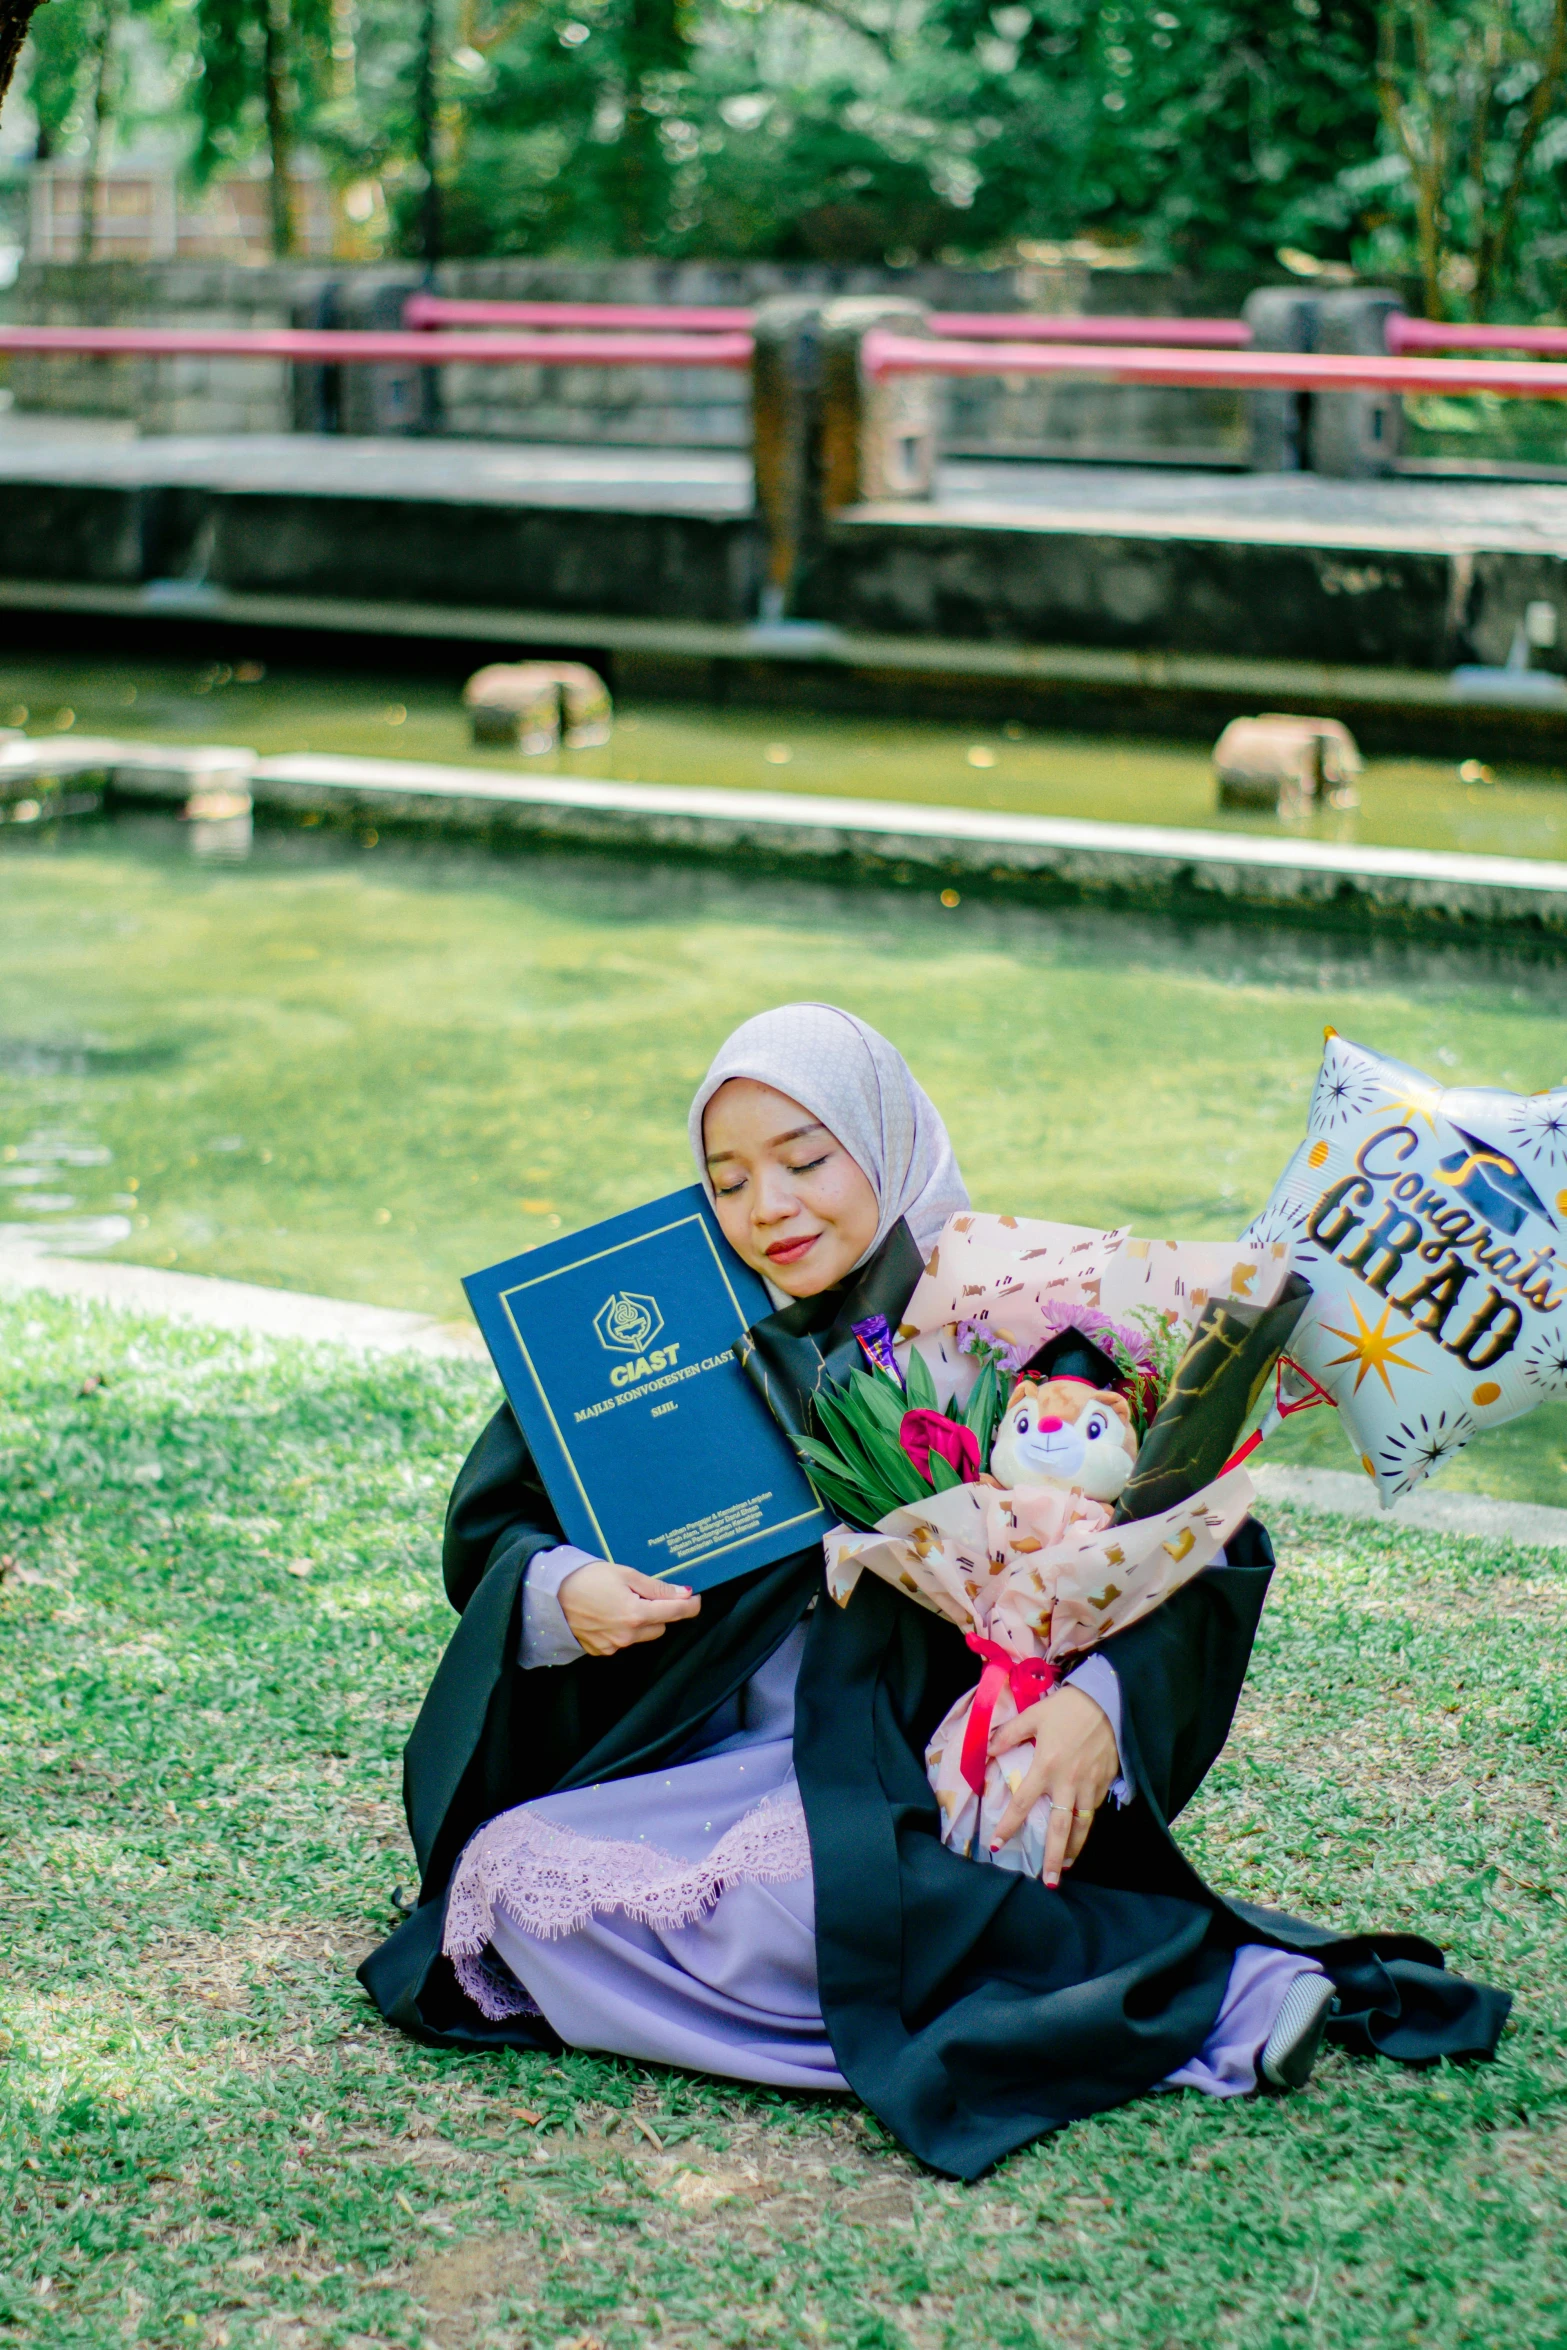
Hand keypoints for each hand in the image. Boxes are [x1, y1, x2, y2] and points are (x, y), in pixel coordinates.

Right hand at [558, 1559, 700, 1656]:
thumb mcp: (625, 1574)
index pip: (676, 1612)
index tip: (695, 1598)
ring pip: (642, 1635)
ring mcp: (614, 1646)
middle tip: (643, 1594)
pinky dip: (622, 1630)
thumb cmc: (588, 1578)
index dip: (691, 1604)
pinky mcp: (602, 1651)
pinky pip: (623, 1641)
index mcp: (637, 1613)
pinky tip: (607, 1614)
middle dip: (659, 1612)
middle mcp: (628, 1635)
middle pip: (660, 1626)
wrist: (551, 1595)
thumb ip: (656, 1587)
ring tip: (620, 1602)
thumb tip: (684, 1594)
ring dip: (641, 1622)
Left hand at [989, 1683, 1117, 1888]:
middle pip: (1060, 1830)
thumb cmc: (1067, 1708)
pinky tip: (1081, 1833)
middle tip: (1048, 1882)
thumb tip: (985, 1749)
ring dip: (1074, 1850)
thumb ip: (1009, 1734)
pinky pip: (1095, 1811)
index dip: (1009, 1825)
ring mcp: (1090, 1786)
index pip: (1023, 1804)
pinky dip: (1087, 1825)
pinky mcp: (1106, 1783)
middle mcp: (1069, 1783)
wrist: (1108, 1700)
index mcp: (1047, 1767)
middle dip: (1054, 1858)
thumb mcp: (1033, 1716)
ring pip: (1082, 1827)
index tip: (997, 1845)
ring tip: (1066, 1867)